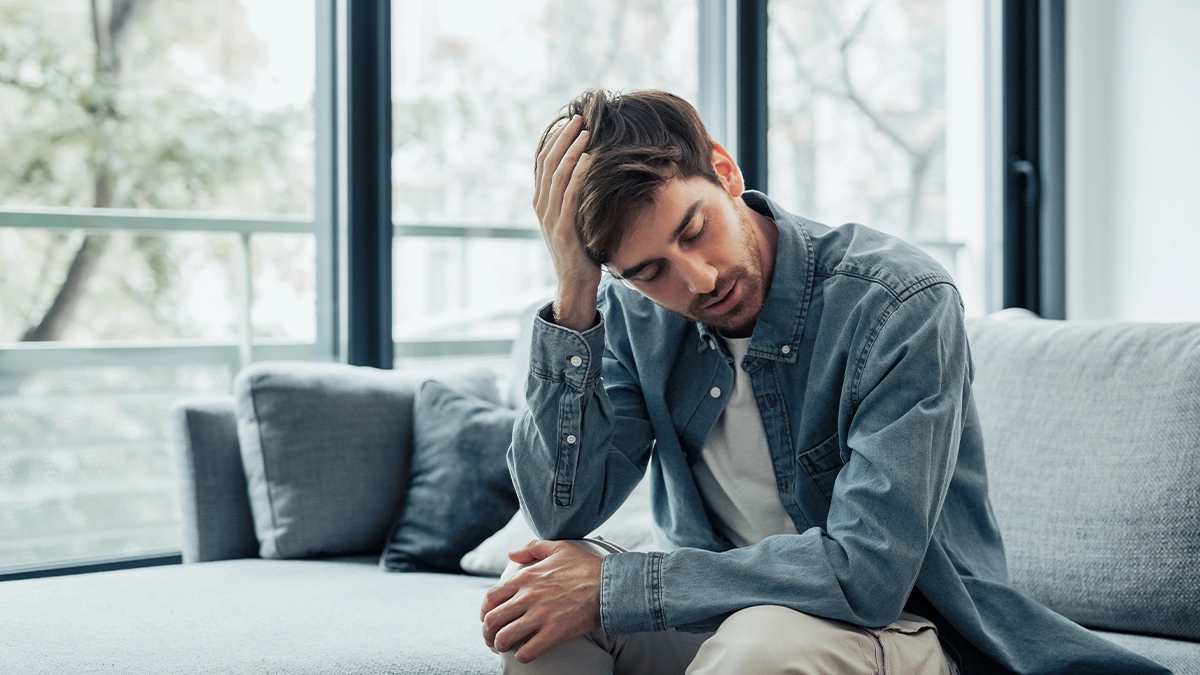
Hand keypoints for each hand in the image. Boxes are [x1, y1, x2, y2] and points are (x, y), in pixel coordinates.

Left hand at [480, 540, 603, 663]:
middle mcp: (528, 596)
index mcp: (525, 577)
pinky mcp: (554, 633)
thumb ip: (532, 548)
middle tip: (493, 639)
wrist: (610, 586)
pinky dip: (521, 656)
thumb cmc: (586, 566)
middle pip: (492, 621)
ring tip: (507, 648)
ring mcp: (540, 616)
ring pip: (504, 638)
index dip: (485, 612)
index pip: (490, 598)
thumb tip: (512, 554)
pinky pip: (526, 652)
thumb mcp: (558, 547)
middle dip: (488, 633)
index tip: (489, 619)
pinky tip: (526, 653)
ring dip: (501, 646)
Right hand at [533, 115, 601, 331]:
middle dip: (564, 138)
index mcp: (541, 202)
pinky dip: (578, 174)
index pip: (542, 162)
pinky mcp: (563, 229)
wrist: (574, 282)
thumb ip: (571, 197)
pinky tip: (589, 159)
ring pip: (557, 175)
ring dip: (572, 150)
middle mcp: (541, 207)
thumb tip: (584, 171)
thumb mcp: (571, 218)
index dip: (555, 139)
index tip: (570, 122)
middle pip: (548, 163)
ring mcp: (550, 218)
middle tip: (579, 119)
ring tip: (587, 132)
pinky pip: (570, 195)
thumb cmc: (579, 249)